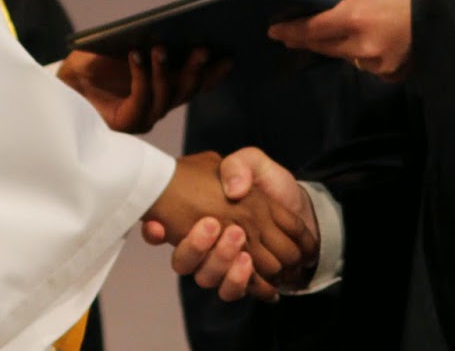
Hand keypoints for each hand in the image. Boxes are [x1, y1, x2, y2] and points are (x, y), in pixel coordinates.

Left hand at [57, 46, 229, 132]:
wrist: (59, 85)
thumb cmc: (90, 63)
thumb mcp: (120, 45)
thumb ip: (144, 39)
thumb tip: (170, 25)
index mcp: (163, 87)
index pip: (196, 82)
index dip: (215, 73)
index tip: (230, 55)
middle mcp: (158, 104)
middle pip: (186, 90)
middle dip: (197, 70)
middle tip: (204, 48)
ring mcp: (143, 115)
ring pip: (166, 97)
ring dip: (166, 71)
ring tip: (161, 46)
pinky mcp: (125, 123)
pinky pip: (140, 100)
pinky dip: (140, 76)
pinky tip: (136, 54)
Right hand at [143, 147, 315, 301]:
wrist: (301, 209)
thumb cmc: (270, 185)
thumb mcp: (254, 163)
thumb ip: (239, 166)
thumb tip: (232, 190)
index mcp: (197, 215)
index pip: (161, 229)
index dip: (153, 231)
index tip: (158, 225)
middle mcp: (205, 244)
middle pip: (182, 261)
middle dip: (193, 247)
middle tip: (213, 225)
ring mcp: (223, 264)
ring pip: (206, 278)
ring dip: (220, 263)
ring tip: (240, 249)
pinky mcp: (245, 280)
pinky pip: (231, 290)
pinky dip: (240, 281)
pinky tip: (250, 264)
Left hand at [267, 0, 417, 81]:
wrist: (449, 8)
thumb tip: (317, 2)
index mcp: (354, 17)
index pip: (312, 30)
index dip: (291, 31)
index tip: (273, 31)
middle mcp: (361, 46)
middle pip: (324, 46)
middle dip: (307, 40)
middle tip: (290, 35)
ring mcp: (377, 64)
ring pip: (345, 56)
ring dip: (338, 45)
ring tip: (338, 31)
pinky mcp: (391, 74)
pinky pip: (366, 64)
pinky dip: (362, 53)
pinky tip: (371, 39)